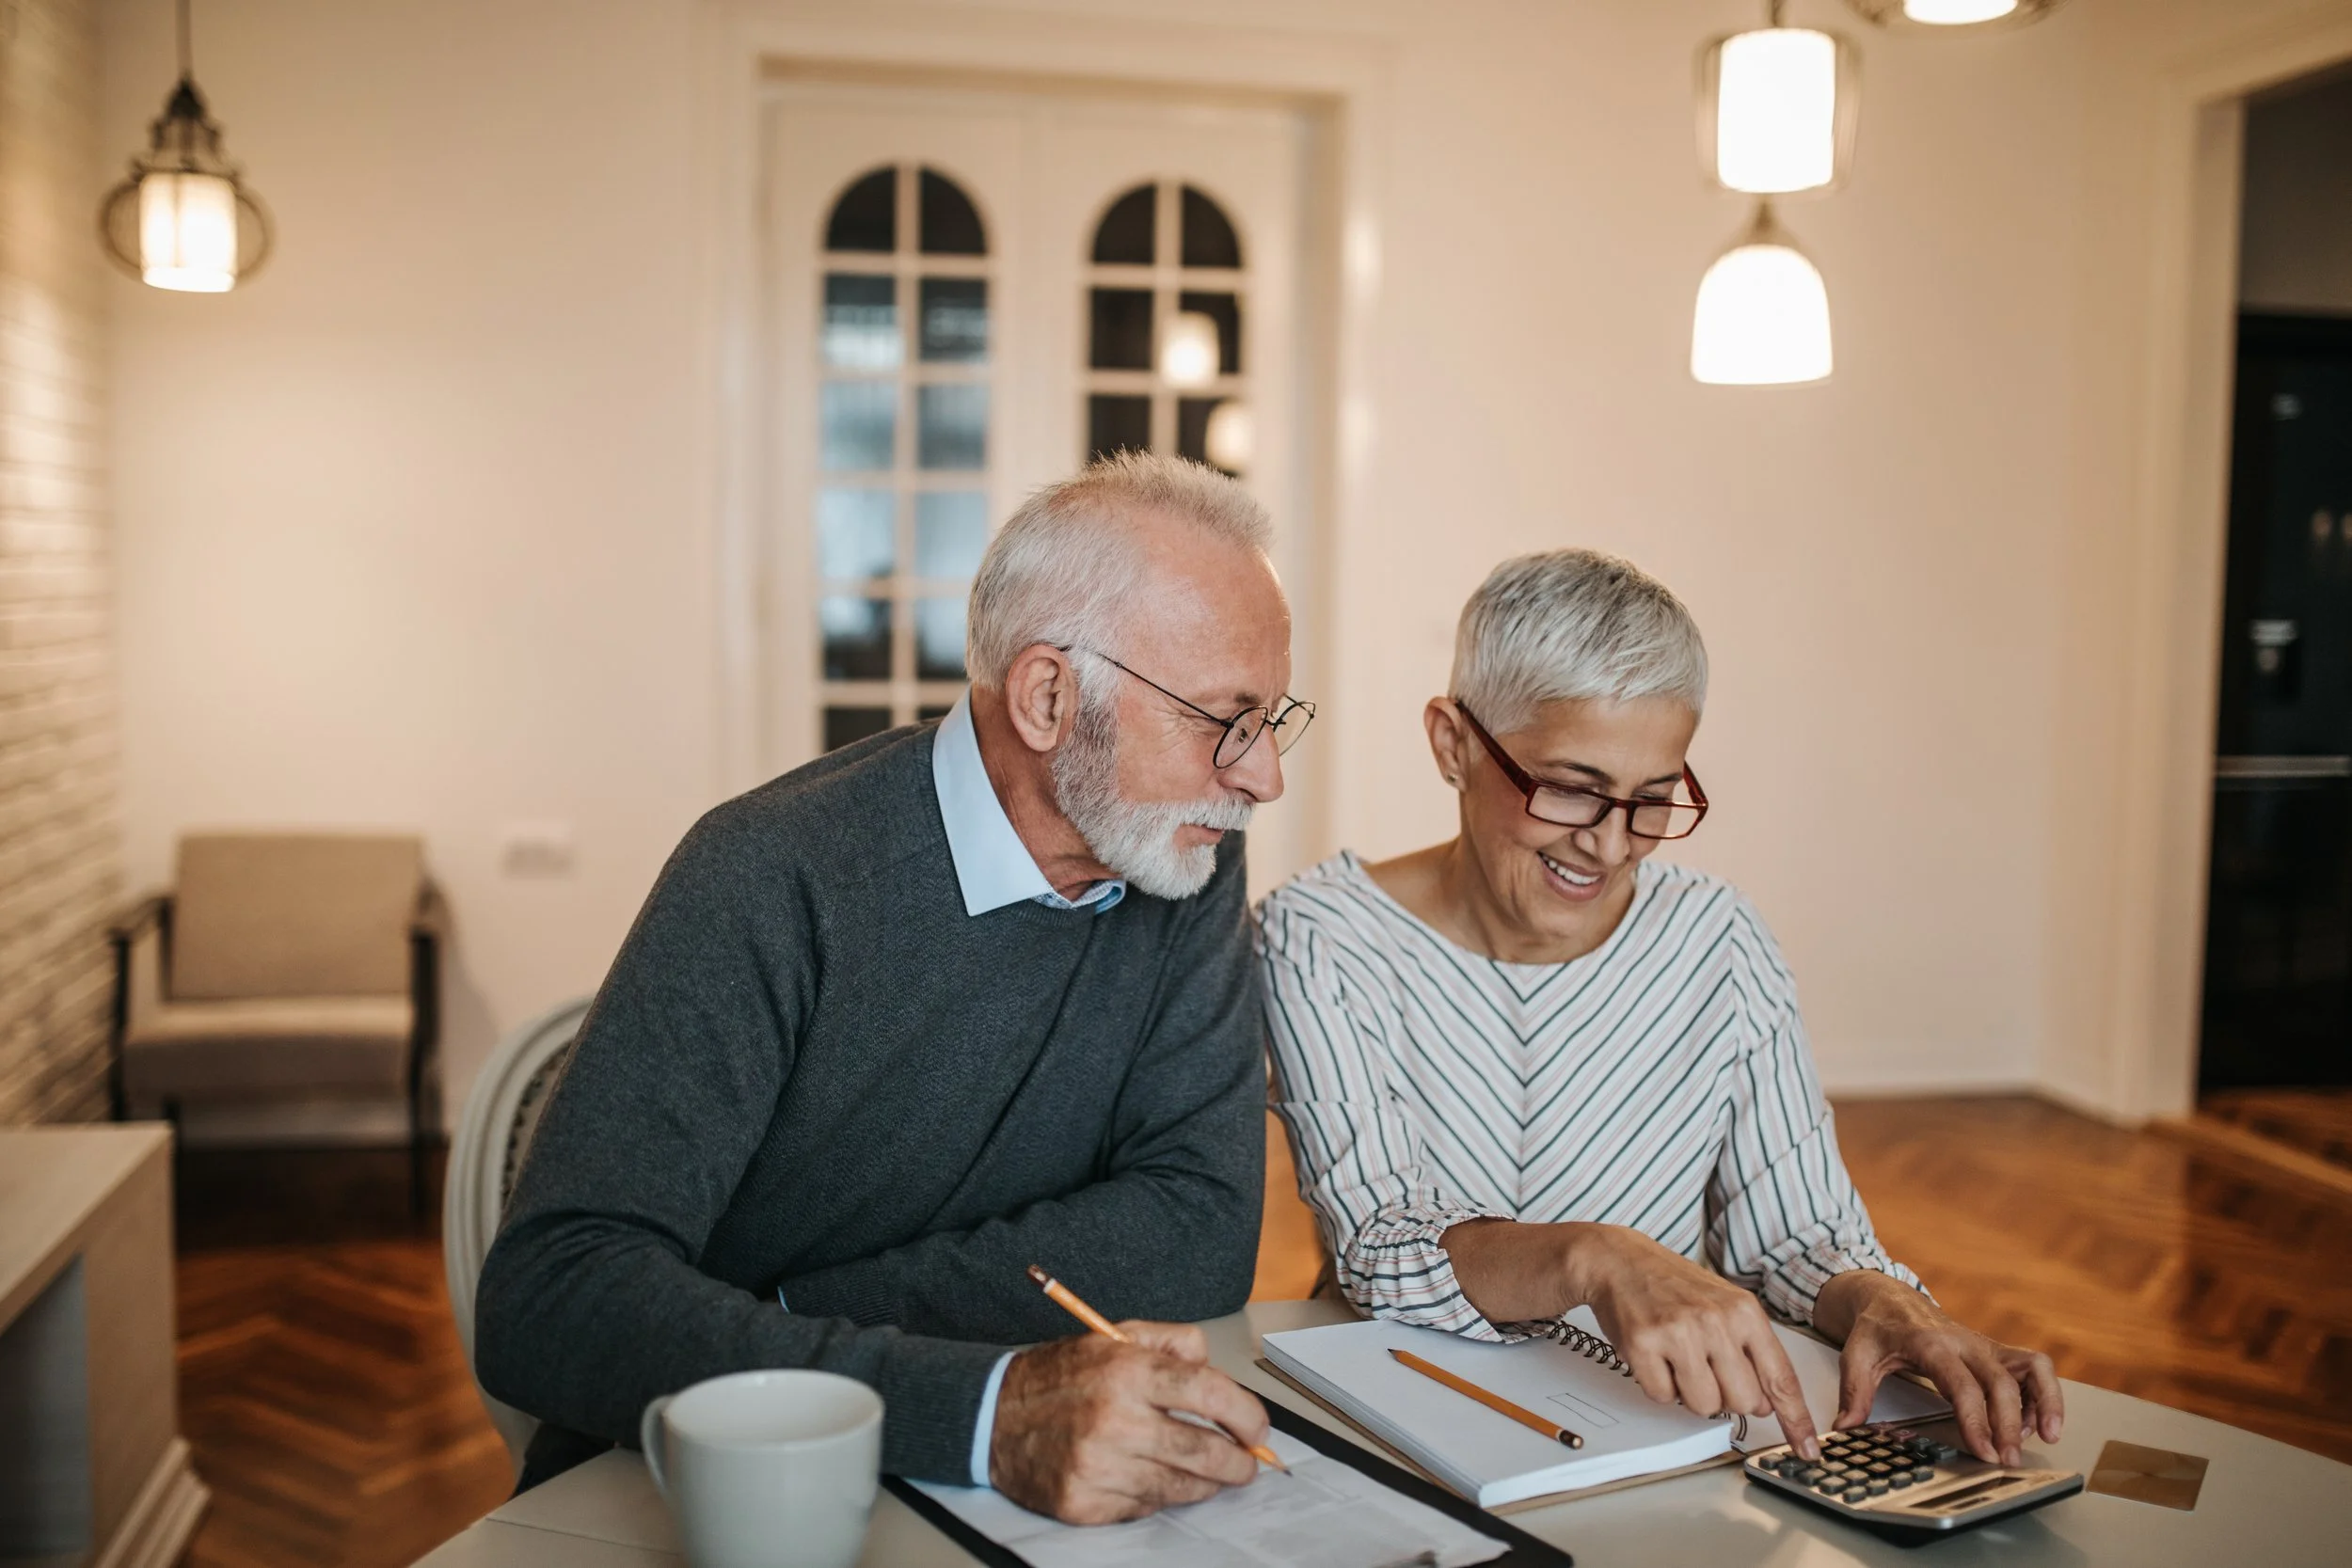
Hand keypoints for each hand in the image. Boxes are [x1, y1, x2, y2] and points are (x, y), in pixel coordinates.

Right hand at [986, 1321, 1268, 1523]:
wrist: (992, 1417)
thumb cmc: (1059, 1377)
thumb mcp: (1114, 1336)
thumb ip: (1171, 1341)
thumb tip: (1214, 1367)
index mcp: (1126, 1371)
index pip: (1209, 1393)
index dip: (1246, 1415)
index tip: (1258, 1429)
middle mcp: (1114, 1420)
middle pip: (1203, 1451)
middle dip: (1238, 1462)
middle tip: (1248, 1463)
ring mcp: (1098, 1467)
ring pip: (1179, 1487)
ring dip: (1205, 1484)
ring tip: (1212, 1474)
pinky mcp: (1084, 1503)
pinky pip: (1144, 1508)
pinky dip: (1158, 1497)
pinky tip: (1157, 1480)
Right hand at [1555, 1224, 1822, 1459]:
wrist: (1620, 1260)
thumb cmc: (1674, 1286)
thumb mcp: (1726, 1306)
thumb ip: (1751, 1353)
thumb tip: (1764, 1405)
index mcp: (1744, 1312)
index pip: (1780, 1378)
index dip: (1796, 1419)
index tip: (1807, 1448)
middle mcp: (1715, 1321)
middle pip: (1743, 1402)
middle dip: (1727, 1399)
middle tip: (1708, 1371)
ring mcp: (1678, 1332)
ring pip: (1704, 1406)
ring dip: (1691, 1394)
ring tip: (1679, 1361)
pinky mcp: (1642, 1344)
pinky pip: (1663, 1397)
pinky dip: (1660, 1386)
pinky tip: (1656, 1357)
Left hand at [1814, 1272, 2062, 1466]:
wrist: (1890, 1298)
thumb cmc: (1877, 1328)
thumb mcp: (1856, 1354)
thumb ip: (1854, 1391)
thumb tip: (1846, 1427)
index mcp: (1931, 1343)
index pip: (1962, 1384)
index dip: (1976, 1419)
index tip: (1983, 1450)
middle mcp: (1965, 1342)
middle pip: (2001, 1382)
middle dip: (2010, 1423)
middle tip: (2008, 1459)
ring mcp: (1985, 1346)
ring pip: (2032, 1366)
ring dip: (2046, 1401)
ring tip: (2047, 1436)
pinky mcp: (1996, 1352)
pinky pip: (2033, 1368)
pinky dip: (2043, 1394)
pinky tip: (2035, 1423)